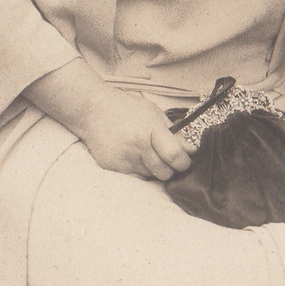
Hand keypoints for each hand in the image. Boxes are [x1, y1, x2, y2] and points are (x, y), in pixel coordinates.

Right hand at [72, 85, 195, 181]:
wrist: (94, 110)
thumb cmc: (126, 109)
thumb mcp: (153, 113)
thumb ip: (173, 133)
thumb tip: (190, 151)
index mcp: (150, 129)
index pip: (174, 155)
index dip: (184, 163)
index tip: (186, 162)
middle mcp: (137, 145)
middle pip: (164, 172)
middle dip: (172, 170)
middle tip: (171, 162)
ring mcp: (124, 158)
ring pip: (151, 176)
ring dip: (155, 170)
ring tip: (149, 154)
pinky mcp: (114, 167)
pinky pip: (135, 177)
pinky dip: (140, 170)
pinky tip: (135, 156)